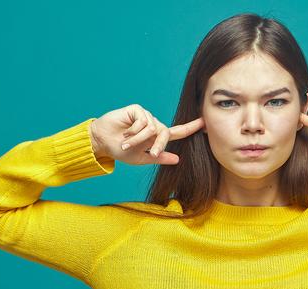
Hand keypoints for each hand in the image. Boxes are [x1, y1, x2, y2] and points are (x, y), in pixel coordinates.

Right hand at [90, 104, 204, 164]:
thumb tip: (178, 159)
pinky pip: (143, 122)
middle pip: (166, 133)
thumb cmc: (120, 150)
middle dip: (159, 145)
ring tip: (127, 143)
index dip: (190, 128)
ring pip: (153, 128)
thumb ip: (159, 158)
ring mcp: (145, 116)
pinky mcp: (137, 109)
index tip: (204, 123)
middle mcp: (153, 124)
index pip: (177, 132)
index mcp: (156, 137)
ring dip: (139, 140)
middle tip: (150, 152)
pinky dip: (134, 131)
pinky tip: (125, 132)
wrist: (102, 143)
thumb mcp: (141, 158)